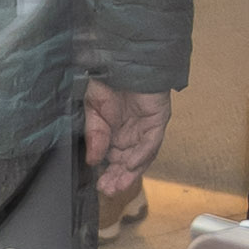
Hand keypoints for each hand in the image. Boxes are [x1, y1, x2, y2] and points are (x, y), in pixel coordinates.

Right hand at [85, 84, 173, 198]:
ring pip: (141, 156)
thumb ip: (94, 135)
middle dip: (118, 178)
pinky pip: (152, 142)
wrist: (121, 58)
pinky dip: (142, 154)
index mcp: (113, 132)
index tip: (99, 186)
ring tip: (119, 184)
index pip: (113, 159)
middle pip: (127, 162)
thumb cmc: (105, 80)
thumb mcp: (91, 110)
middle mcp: (130, 133)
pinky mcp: (157, 119)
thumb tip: (93, 160)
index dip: (107, 174)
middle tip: (108, 190)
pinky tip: (131, 164)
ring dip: (130, 172)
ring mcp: (145, 127)